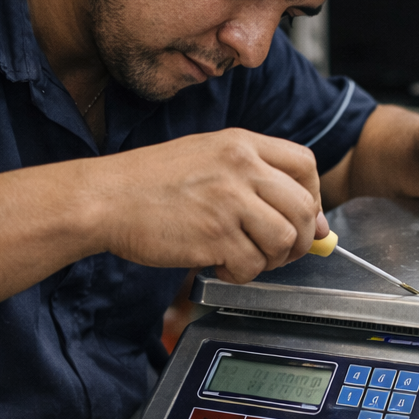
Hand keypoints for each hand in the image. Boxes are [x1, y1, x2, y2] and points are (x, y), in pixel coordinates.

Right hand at [91, 129, 328, 282]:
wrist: (106, 198)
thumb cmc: (150, 183)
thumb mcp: (207, 159)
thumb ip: (254, 178)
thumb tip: (308, 219)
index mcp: (241, 143)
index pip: (305, 165)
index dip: (312, 197)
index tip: (304, 219)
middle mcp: (241, 167)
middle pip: (303, 207)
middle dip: (300, 239)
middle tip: (279, 252)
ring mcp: (228, 200)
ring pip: (284, 239)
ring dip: (272, 260)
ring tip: (244, 258)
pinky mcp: (214, 235)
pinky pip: (251, 264)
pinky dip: (241, 274)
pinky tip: (219, 266)